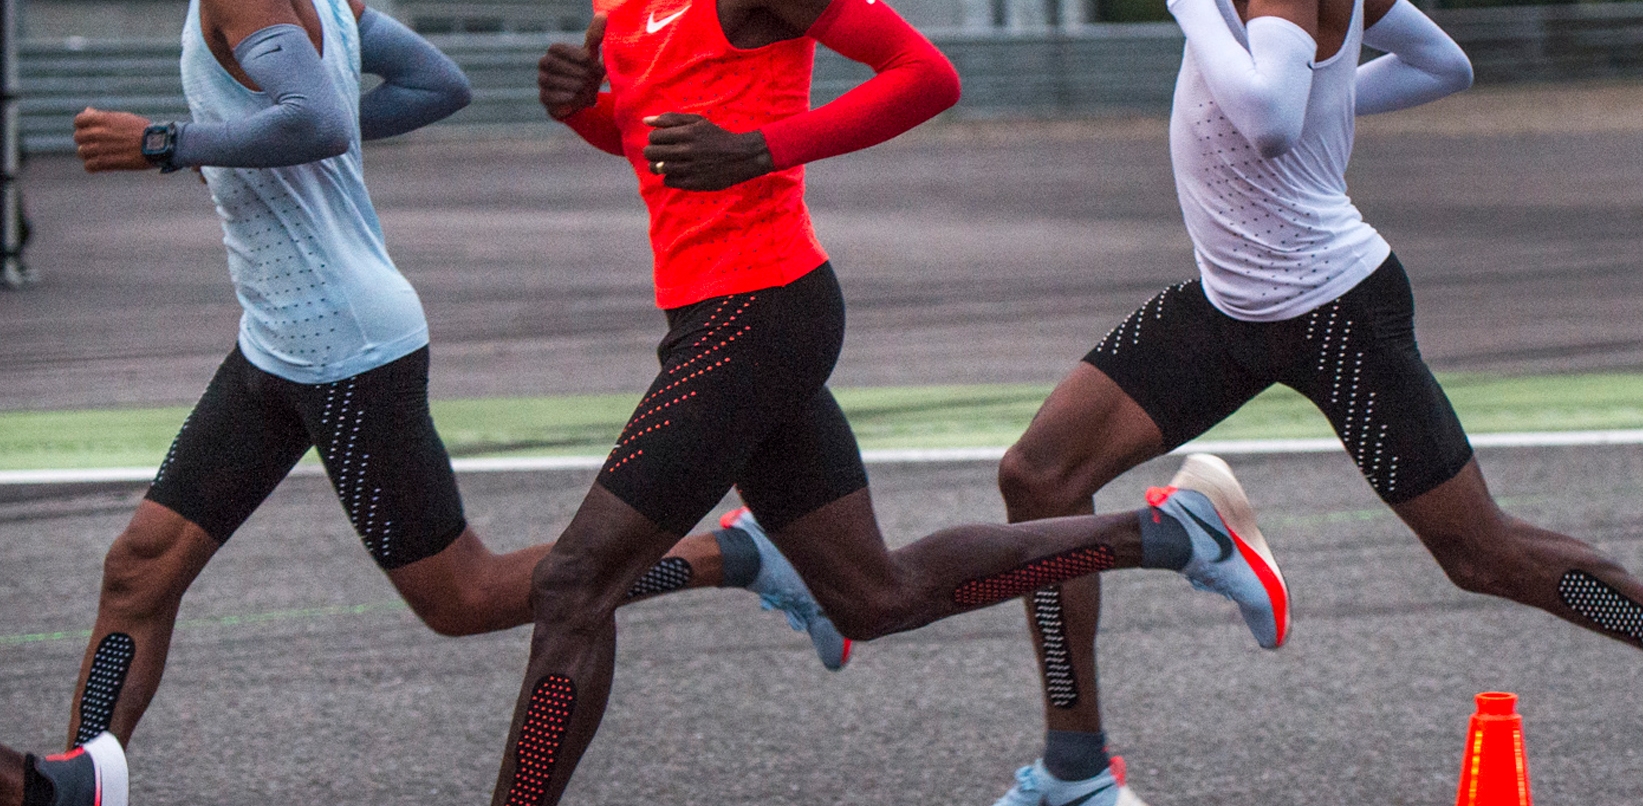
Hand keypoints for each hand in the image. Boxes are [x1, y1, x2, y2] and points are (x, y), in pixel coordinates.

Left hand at [73, 107, 155, 171]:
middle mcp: (98, 133)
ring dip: (89, 154)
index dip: (82, 126)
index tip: (90, 130)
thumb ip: (102, 116)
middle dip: (85, 141)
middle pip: (78, 137)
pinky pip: (89, 166)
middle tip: (96, 144)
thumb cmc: (142, 130)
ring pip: (82, 152)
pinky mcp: (107, 163)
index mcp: (102, 119)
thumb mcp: (122, 117)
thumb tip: (87, 111)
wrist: (157, 145)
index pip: (78, 121)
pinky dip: (92, 166)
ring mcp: (101, 148)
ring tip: (99, 155)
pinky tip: (100, 165)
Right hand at [539, 14, 606, 119]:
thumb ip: (595, 36)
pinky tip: (576, 97)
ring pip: (550, 80)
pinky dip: (564, 97)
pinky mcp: (544, 98)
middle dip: (574, 71)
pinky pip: (549, 97)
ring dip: (572, 85)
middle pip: (552, 64)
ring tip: (586, 88)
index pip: (556, 48)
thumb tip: (603, 14)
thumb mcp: (592, 54)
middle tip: (590, 78)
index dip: (574, 55)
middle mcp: (544, 64)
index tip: (589, 61)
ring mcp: (542, 81)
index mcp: (554, 50)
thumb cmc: (588, 72)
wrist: (586, 98)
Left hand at [641, 113, 774, 190]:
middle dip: (651, 152)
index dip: (654, 138)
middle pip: (652, 153)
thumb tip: (644, 120)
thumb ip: (670, 119)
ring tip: (665, 163)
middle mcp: (687, 150)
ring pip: (658, 168)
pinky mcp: (693, 183)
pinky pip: (668, 181)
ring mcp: (690, 168)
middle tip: (659, 153)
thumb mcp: (697, 122)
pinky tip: (677, 172)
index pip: (654, 136)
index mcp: (687, 133)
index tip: (662, 140)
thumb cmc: (716, 136)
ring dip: (657, 166)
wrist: (741, 157)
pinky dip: (669, 177)